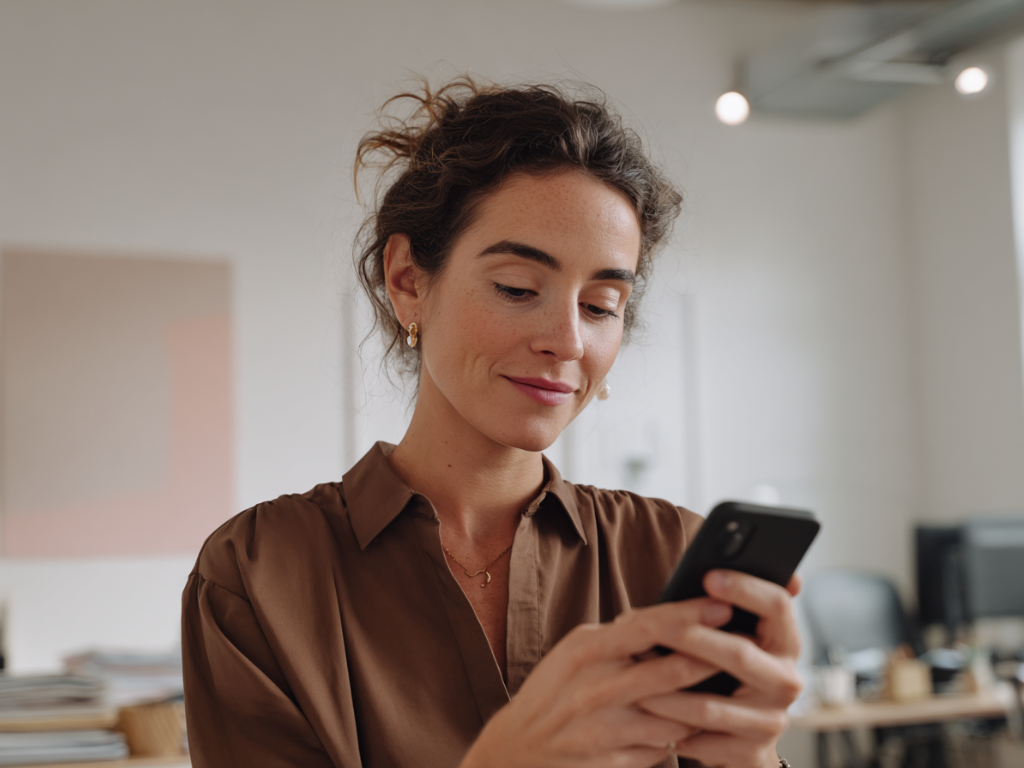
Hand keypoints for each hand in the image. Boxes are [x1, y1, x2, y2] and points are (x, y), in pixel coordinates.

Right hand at [459, 597, 734, 767]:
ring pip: (676, 711)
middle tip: (750, 643)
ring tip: (739, 684)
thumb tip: (670, 617)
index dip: (688, 614)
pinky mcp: (615, 759)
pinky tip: (706, 722)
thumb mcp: (576, 651)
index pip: (647, 625)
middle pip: (671, 669)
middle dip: (716, 656)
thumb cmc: (554, 691)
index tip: (723, 604)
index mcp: (586, 650)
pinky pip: (665, 744)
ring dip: (710, 699)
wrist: (517, 749)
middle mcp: (595, 687)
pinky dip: (688, 732)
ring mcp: (605, 727)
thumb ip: (619, 637)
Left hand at [637, 572, 803, 767]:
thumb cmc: (729, 674)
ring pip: (710, 705)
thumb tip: (706, 573)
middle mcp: (786, 680)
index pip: (778, 605)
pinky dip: (668, 724)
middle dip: (691, 637)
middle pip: (740, 653)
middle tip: (653, 626)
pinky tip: (643, 711)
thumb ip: (727, 610)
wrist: (742, 741)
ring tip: (634, 673)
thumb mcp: (736, 638)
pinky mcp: (749, 752)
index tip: (710, 576)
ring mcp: (770, 720)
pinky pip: (700, 737)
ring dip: (666, 690)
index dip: (746, 588)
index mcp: (785, 642)